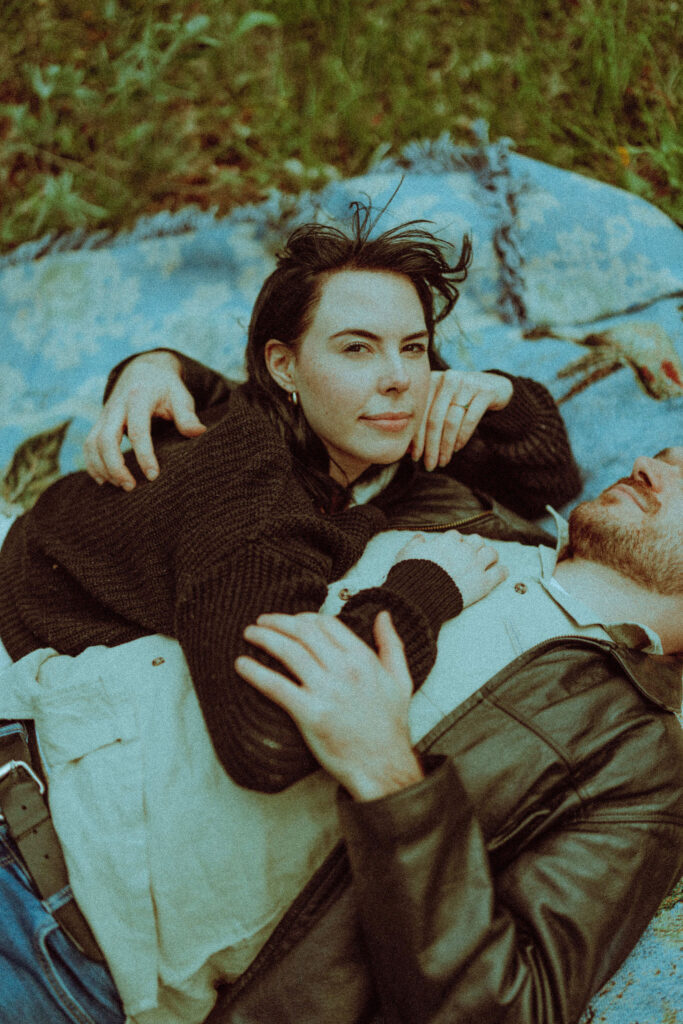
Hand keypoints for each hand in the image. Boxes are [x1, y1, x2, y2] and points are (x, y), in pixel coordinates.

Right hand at [84, 351, 205, 488]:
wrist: (142, 370)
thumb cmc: (165, 386)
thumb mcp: (179, 394)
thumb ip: (187, 414)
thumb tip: (198, 432)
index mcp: (138, 397)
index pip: (138, 430)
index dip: (144, 455)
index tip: (153, 476)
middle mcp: (117, 406)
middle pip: (106, 439)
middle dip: (116, 466)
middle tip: (131, 487)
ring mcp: (105, 415)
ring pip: (93, 444)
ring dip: (103, 468)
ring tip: (122, 486)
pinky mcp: (99, 423)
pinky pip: (89, 445)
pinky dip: (92, 464)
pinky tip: (104, 480)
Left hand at [236, 611, 423, 800]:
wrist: (384, 766)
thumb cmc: (391, 726)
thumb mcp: (400, 680)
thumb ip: (391, 644)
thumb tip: (383, 615)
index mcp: (363, 660)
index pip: (327, 624)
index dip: (305, 618)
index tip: (292, 621)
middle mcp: (345, 670)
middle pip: (304, 632)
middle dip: (278, 622)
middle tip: (262, 621)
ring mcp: (327, 691)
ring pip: (288, 652)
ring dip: (265, 638)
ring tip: (250, 634)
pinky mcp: (310, 714)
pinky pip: (277, 686)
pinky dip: (256, 673)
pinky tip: (242, 665)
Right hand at [394, 530, 507, 607]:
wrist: (421, 594)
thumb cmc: (411, 575)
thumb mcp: (406, 554)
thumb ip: (415, 543)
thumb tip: (419, 538)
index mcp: (447, 542)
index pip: (455, 536)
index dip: (454, 543)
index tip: (452, 549)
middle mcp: (464, 550)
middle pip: (476, 541)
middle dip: (474, 546)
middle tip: (471, 555)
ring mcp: (476, 565)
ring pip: (491, 552)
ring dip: (490, 556)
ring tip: (489, 561)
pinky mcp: (483, 582)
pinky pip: (500, 573)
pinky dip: (502, 571)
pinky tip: (501, 572)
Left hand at [410, 370, 512, 469]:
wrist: (495, 386)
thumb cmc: (462, 401)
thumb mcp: (442, 407)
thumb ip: (426, 422)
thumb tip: (409, 451)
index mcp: (431, 381)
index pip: (421, 414)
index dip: (417, 438)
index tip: (415, 458)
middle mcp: (447, 379)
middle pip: (434, 419)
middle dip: (431, 446)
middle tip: (430, 465)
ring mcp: (467, 383)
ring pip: (451, 422)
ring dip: (446, 446)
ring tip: (443, 461)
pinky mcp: (485, 391)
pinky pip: (470, 419)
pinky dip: (462, 437)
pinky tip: (457, 449)